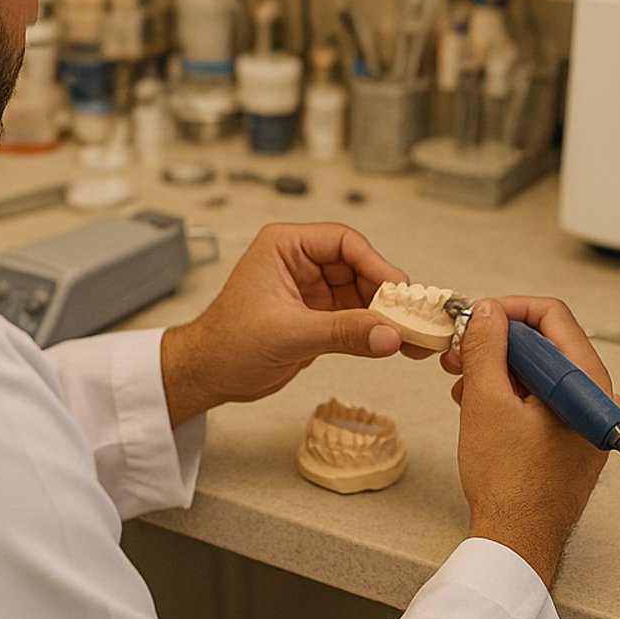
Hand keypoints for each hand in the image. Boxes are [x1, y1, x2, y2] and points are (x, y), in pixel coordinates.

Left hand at [160, 223, 408, 427]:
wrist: (207, 376)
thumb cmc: (225, 343)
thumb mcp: (287, 334)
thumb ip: (342, 332)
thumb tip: (388, 333)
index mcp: (285, 247)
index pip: (343, 242)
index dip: (376, 264)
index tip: (399, 290)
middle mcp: (301, 264)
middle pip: (360, 268)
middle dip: (387, 294)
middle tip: (413, 317)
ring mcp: (311, 291)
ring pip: (362, 295)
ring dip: (386, 315)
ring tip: (412, 336)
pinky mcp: (318, 318)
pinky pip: (356, 318)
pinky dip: (375, 331)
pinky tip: (394, 344)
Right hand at [453, 296, 618, 587]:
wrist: (516, 543)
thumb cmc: (509, 486)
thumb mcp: (486, 402)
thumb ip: (487, 347)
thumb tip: (487, 312)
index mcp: (588, 384)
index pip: (553, 317)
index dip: (509, 310)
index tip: (476, 317)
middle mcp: (597, 399)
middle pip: (547, 343)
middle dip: (498, 343)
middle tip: (460, 351)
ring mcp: (588, 421)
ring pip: (542, 372)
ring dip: (500, 370)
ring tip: (464, 384)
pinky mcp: (575, 438)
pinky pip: (544, 398)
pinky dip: (512, 394)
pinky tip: (481, 405)